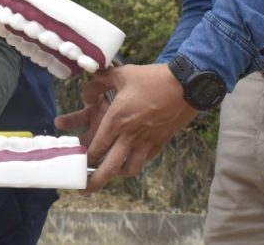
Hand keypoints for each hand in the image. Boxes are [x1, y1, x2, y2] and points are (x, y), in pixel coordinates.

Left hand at [56, 63, 197, 191]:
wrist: (186, 85)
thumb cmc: (151, 79)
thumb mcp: (120, 74)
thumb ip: (98, 83)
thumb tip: (86, 95)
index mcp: (116, 120)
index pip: (96, 148)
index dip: (85, 158)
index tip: (78, 161)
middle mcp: (129, 136)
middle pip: (109, 168)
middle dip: (95, 182)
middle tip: (86, 189)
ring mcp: (146, 142)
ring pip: (129, 170)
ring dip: (117, 173)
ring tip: (110, 172)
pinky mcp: (160, 143)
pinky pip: (145, 160)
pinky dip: (135, 162)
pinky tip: (131, 158)